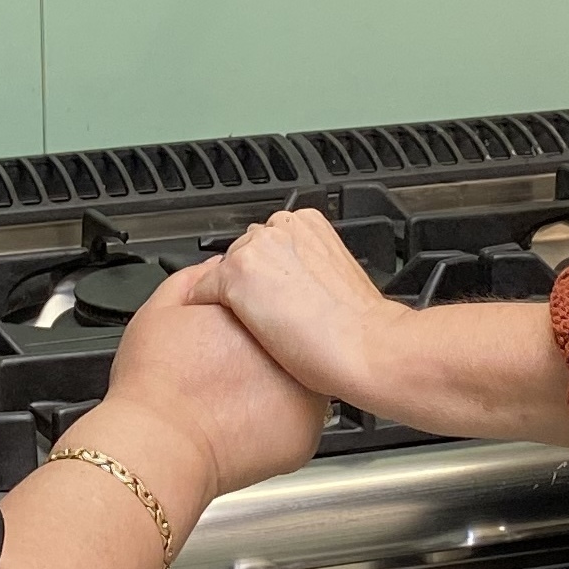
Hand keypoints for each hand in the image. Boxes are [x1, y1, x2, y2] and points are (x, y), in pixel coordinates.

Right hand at [100, 263, 327, 496]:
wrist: (157, 444)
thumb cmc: (154, 384)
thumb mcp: (160, 309)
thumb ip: (196, 280)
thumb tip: (219, 269)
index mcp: (258, 315)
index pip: (271, 307)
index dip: (249, 323)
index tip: (230, 338)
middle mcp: (290, 350)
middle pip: (288, 344)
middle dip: (267, 353)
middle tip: (230, 372)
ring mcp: (304, 394)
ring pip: (298, 383)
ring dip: (276, 388)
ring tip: (235, 400)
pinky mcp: (306, 434)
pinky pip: (298, 424)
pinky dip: (278, 425)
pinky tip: (244, 424)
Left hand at [196, 209, 397, 405]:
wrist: (367, 346)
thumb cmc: (361, 325)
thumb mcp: (339, 277)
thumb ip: (310, 268)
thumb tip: (295, 283)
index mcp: (308, 223)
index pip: (268, 243)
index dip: (269, 274)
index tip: (275, 295)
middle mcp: (280, 227)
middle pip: (243, 253)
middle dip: (249, 283)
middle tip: (266, 316)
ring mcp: (255, 249)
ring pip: (222, 271)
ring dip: (230, 296)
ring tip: (251, 328)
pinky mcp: (235, 275)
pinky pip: (201, 292)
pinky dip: (207, 311)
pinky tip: (225, 333)